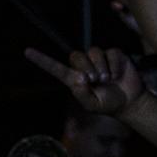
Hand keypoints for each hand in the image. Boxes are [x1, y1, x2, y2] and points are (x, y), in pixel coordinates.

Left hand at [24, 44, 143, 116]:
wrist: (129, 101)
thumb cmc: (107, 104)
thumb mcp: (92, 105)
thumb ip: (81, 94)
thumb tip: (78, 77)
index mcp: (74, 79)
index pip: (55, 67)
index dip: (41, 60)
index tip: (27, 52)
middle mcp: (84, 66)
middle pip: (76, 55)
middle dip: (86, 67)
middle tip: (96, 80)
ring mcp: (98, 59)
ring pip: (93, 52)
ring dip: (101, 66)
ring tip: (107, 79)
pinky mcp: (113, 55)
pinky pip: (110, 52)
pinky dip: (114, 65)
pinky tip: (117, 74)